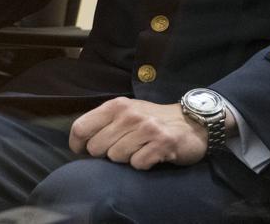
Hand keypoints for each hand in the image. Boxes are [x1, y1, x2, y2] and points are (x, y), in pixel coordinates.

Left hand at [69, 97, 207, 169]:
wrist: (192, 122)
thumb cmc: (152, 119)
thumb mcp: (125, 112)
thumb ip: (103, 122)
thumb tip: (79, 143)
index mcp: (115, 105)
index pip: (80, 127)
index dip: (77, 144)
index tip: (82, 152)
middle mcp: (129, 114)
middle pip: (96, 147)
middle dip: (105, 154)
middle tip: (120, 149)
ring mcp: (146, 128)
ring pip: (116, 157)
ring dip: (126, 159)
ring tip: (139, 149)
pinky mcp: (162, 143)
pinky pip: (138, 164)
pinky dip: (143, 164)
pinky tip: (151, 155)